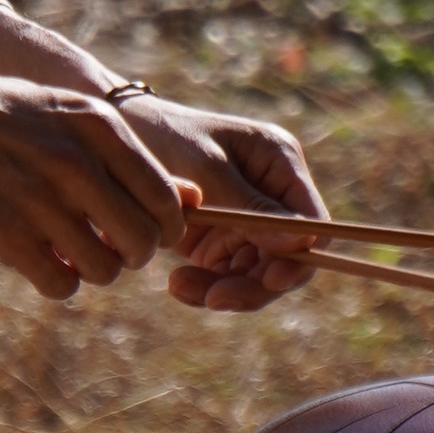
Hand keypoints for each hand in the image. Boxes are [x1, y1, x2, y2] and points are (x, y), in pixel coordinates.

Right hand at [0, 65, 190, 303]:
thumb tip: (194, 201)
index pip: (165, 201)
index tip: (146, 229)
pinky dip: (59, 280)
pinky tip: (44, 258)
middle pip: (142, 243)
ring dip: (96, 269)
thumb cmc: (17, 118)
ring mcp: (39, 202)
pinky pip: (61, 285)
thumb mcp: (78, 118)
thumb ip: (133, 160)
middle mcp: (75, 164)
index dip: (166, 227)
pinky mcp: (6, 236)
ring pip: (105, 270)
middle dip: (133, 253)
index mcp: (101, 129)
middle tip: (111, 244)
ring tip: (73, 248)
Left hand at [109, 93, 328, 312]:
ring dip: (226, 291)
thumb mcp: (206, 166)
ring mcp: (249, 221)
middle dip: (255, 285)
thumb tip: (303, 245)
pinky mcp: (222, 240)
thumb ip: (251, 206)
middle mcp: (273, 195)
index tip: (269, 281)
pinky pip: (227, 278)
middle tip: (214, 299)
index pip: (313, 224)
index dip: (300, 259)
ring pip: (257, 277)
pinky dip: (205, 288)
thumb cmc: (165, 134)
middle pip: (288, 260)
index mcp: (281, 163)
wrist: (120, 134)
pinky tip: (177, 285)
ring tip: (180, 288)